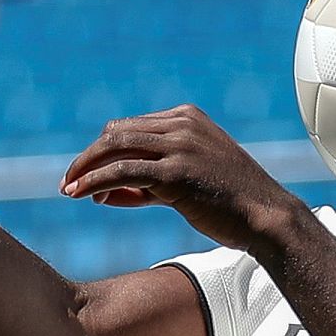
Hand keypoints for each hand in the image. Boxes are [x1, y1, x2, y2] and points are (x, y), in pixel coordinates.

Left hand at [61, 105, 307, 251]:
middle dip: (88, 157)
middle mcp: (182, 124)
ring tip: (67, 189)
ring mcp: (180, 145)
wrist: (267, 218)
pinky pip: (122, 172)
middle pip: (116, 132)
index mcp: (187, 117)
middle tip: (68, 182)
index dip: (105, 152)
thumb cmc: (232, 204)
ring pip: (114, 148)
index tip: (89, 177)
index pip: (130, 127)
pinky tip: (81, 195)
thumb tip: (108, 192)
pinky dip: (95, 182)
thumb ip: (152, 180)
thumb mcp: (191, 180)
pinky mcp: (175, 172)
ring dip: (85, 169)